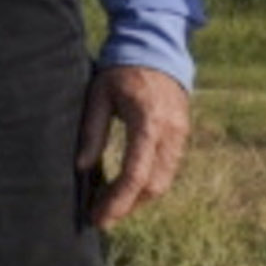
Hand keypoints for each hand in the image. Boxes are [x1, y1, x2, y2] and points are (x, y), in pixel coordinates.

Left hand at [80, 62, 192, 232]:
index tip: (99, 218)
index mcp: (147, 121)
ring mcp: (180, 134)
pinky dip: (149, 184)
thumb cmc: (121, 70)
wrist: (156, 48)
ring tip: (111, 206)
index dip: (117, 201)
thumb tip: (82, 168)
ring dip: (139, 199)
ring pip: (164, 181)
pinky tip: (127, 188)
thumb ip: (92, 131)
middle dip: (128, 206)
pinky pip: (168, 169)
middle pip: (154, 185)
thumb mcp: (98, 95)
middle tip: (101, 217)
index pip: (135, 174)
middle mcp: (170, 132)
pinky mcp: (183, 135)